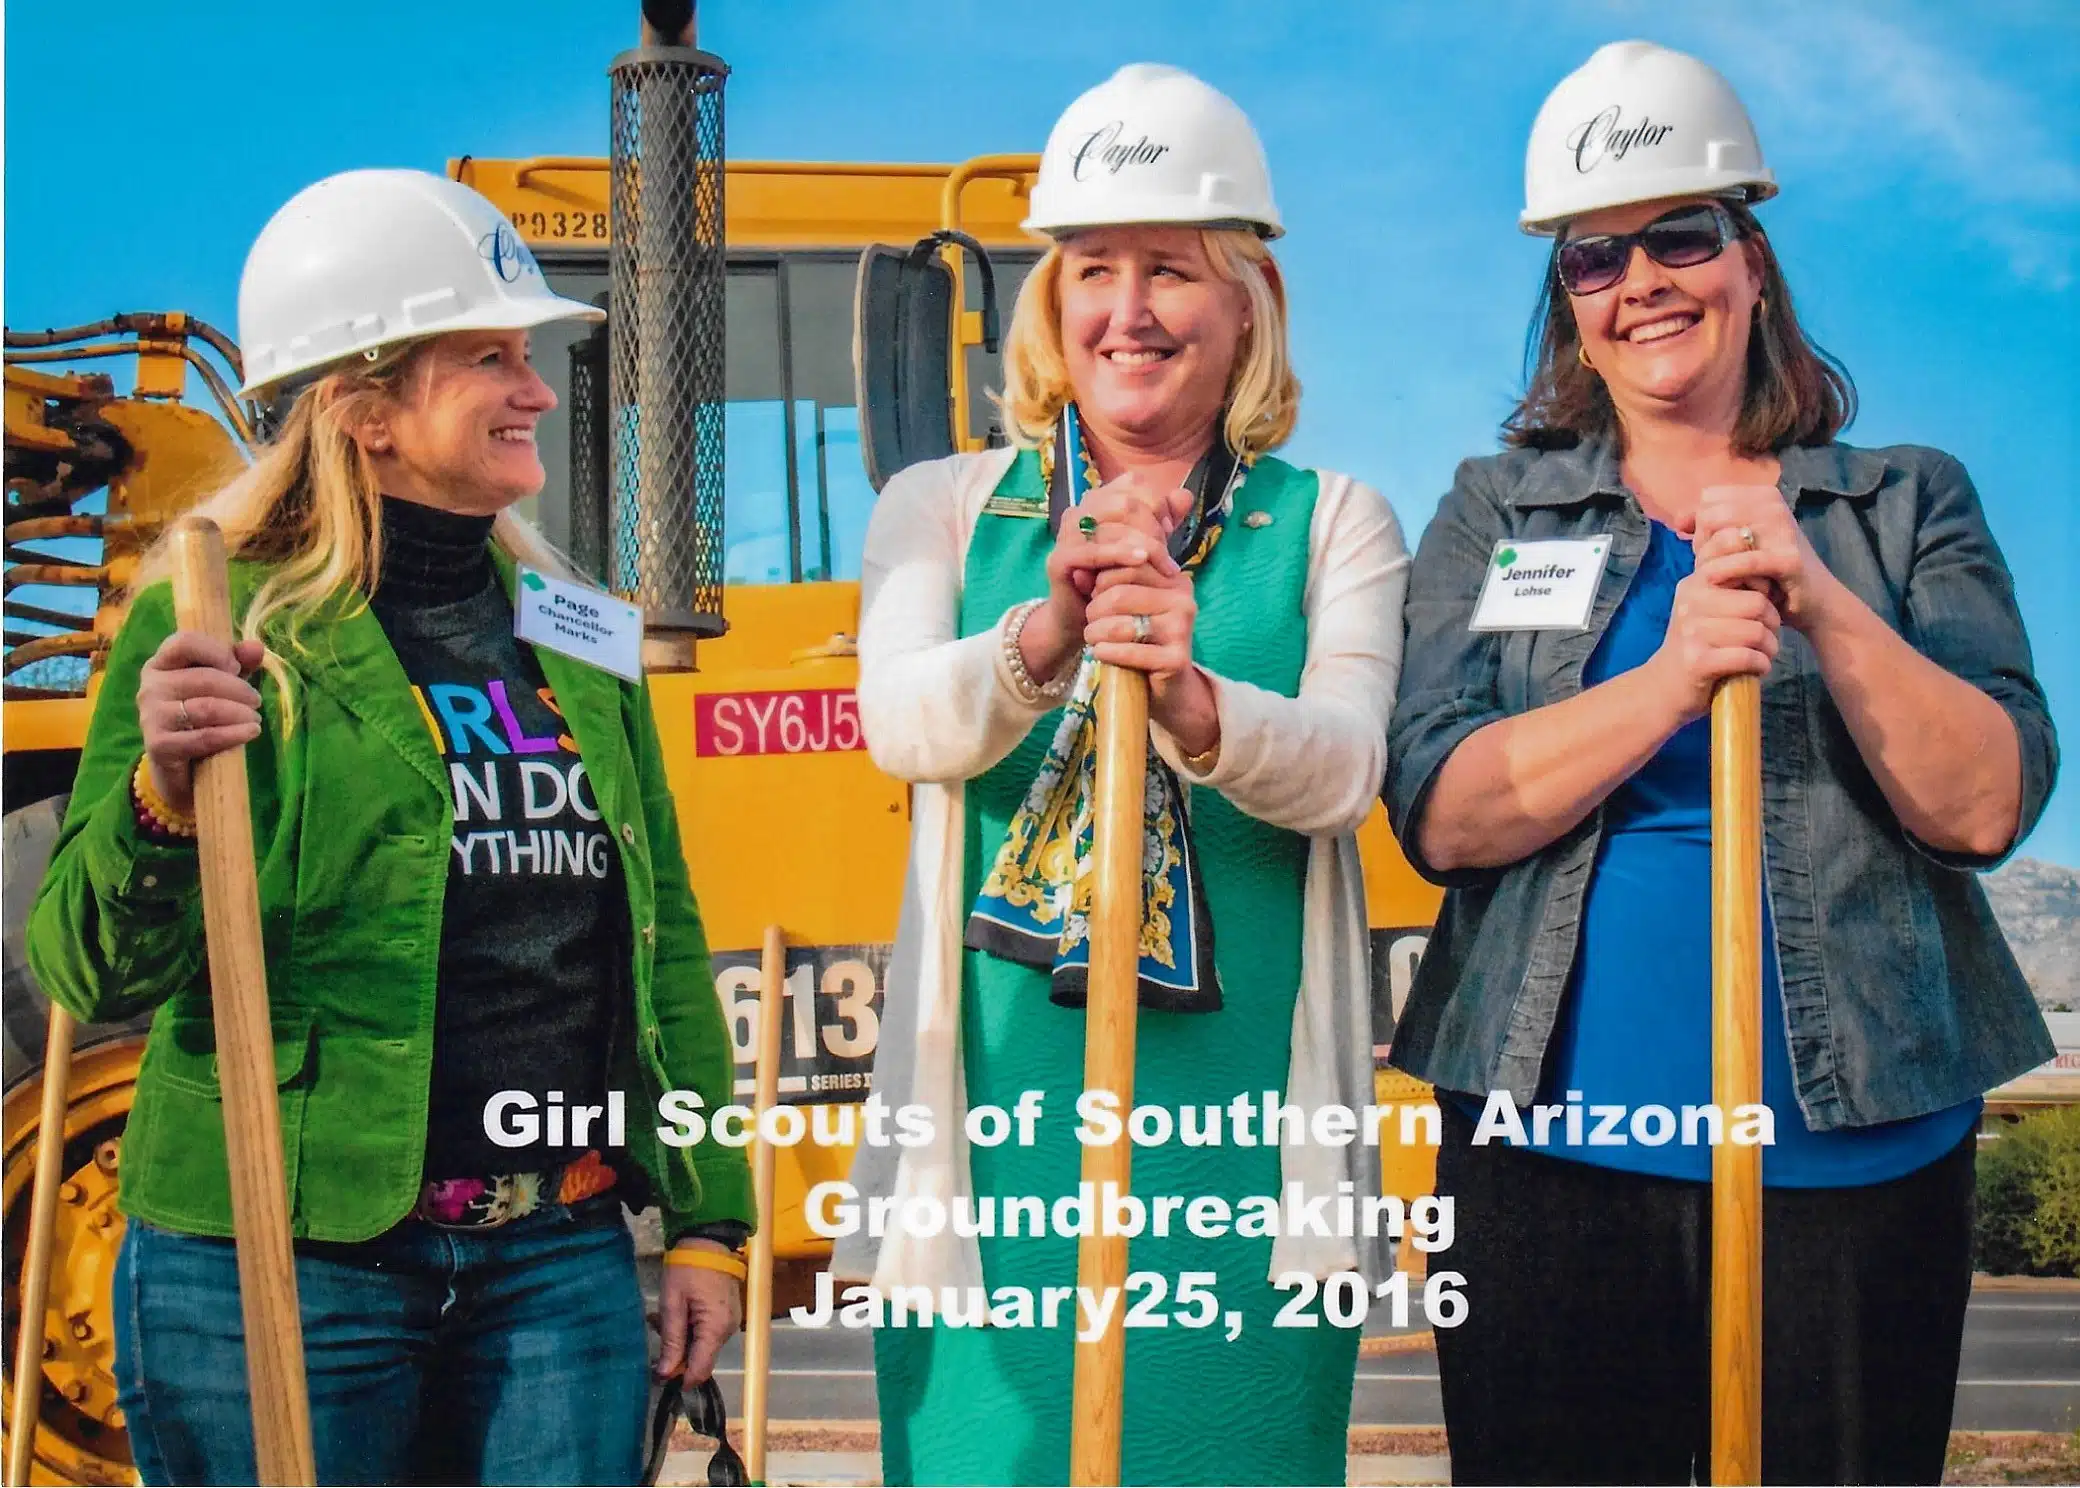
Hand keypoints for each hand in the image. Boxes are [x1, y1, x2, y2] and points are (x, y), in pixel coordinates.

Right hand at [137, 632, 265, 814]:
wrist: (181, 767)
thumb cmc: (202, 716)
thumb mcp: (222, 685)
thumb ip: (238, 663)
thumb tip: (256, 647)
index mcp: (161, 664)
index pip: (185, 642)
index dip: (217, 651)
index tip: (236, 668)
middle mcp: (150, 687)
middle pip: (204, 678)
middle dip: (239, 689)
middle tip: (256, 701)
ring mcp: (151, 716)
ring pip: (206, 708)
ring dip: (240, 713)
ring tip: (255, 720)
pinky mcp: (159, 745)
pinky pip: (204, 737)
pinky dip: (234, 734)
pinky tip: (251, 732)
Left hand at [656, 1242, 743, 1384]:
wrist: (709, 1239)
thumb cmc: (687, 1268)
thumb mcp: (672, 1303)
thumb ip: (671, 1340)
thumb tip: (666, 1374)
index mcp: (715, 1329)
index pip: (700, 1370)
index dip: (679, 1378)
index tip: (658, 1374)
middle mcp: (728, 1330)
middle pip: (700, 1358)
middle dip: (676, 1352)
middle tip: (656, 1329)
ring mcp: (730, 1322)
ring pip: (702, 1345)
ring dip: (681, 1337)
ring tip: (661, 1316)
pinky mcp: (727, 1314)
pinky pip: (707, 1332)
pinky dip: (690, 1327)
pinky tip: (676, 1312)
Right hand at [1025, 473, 1189, 681]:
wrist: (1082, 619)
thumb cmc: (1115, 580)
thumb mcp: (1145, 547)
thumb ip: (1163, 520)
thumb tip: (1185, 495)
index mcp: (1097, 502)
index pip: (1133, 484)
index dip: (1157, 502)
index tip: (1169, 528)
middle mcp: (1079, 512)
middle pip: (1125, 503)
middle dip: (1154, 527)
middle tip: (1168, 554)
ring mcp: (1066, 535)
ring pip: (1113, 525)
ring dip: (1146, 545)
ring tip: (1165, 567)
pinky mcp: (1060, 560)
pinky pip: (1093, 551)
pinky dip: (1121, 555)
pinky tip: (1142, 561)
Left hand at [1084, 558, 1199, 684]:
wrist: (1169, 687)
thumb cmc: (1143, 641)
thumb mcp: (1128, 607)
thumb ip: (1105, 584)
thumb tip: (1077, 572)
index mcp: (1174, 580)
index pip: (1127, 566)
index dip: (1100, 582)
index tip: (1094, 597)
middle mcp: (1183, 600)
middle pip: (1119, 594)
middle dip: (1094, 609)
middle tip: (1090, 623)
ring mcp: (1181, 629)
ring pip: (1120, 625)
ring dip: (1095, 633)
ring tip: (1092, 638)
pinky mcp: (1176, 659)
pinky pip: (1129, 652)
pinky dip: (1107, 653)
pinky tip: (1100, 653)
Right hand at [1646, 571, 1782, 724]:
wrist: (1664, 686)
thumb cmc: (1697, 644)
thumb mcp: (1705, 605)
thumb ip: (1729, 583)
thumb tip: (1768, 563)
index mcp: (1694, 583)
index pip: (1739, 559)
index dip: (1762, 578)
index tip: (1761, 598)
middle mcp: (1690, 602)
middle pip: (1758, 602)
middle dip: (1773, 622)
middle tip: (1768, 636)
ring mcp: (1692, 632)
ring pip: (1756, 632)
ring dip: (1770, 647)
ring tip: (1764, 653)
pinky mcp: (1698, 661)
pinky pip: (1747, 657)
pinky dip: (1761, 665)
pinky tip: (1757, 667)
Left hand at [1687, 484, 1840, 631]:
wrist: (1814, 600)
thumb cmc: (1768, 571)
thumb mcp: (1737, 543)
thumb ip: (1707, 527)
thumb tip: (1677, 521)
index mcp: (1763, 495)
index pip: (1708, 499)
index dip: (1699, 524)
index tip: (1706, 547)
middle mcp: (1774, 506)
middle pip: (1710, 516)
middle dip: (1701, 543)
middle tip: (1708, 566)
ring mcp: (1783, 530)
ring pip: (1721, 537)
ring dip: (1709, 561)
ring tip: (1714, 577)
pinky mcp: (1788, 559)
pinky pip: (1743, 562)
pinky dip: (1724, 573)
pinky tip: (1715, 582)